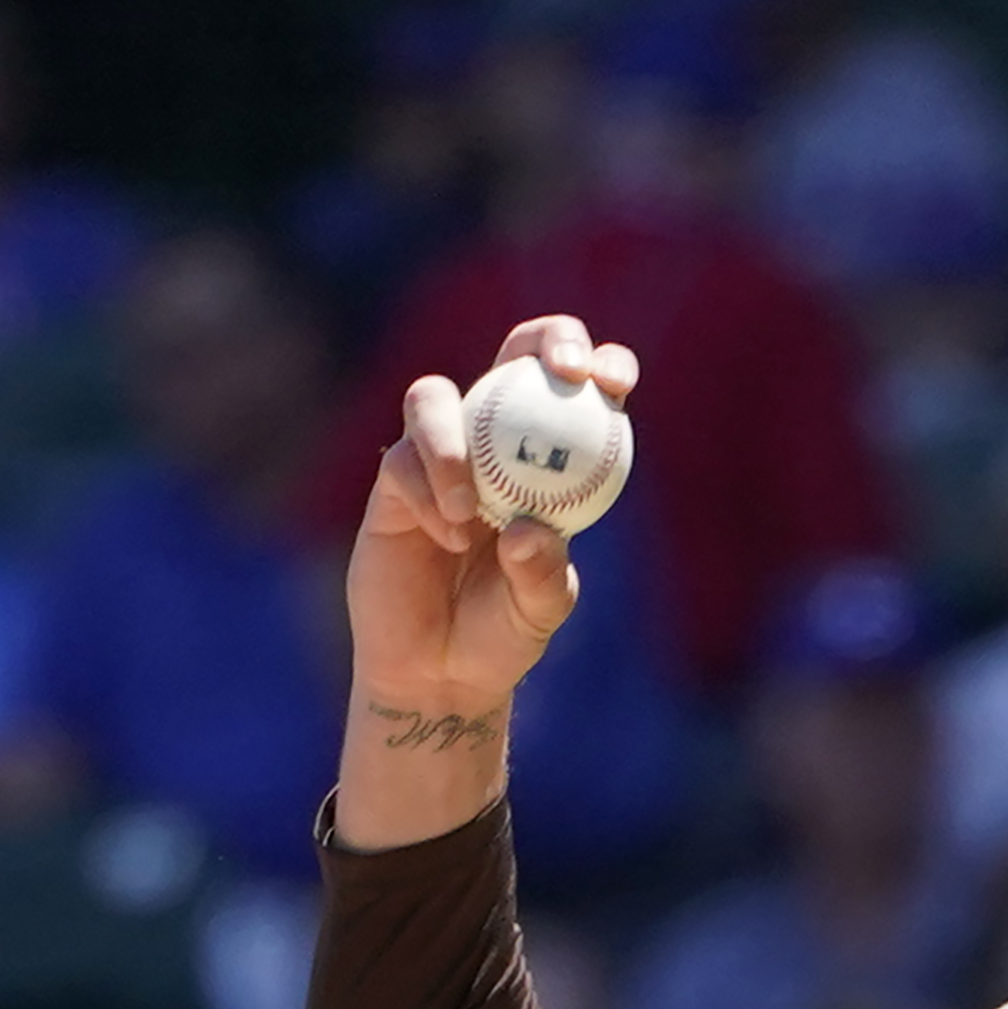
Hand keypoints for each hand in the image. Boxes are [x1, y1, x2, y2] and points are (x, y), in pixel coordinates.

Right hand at [345, 315, 639, 723]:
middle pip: (514, 354)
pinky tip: (453, 537)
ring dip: (455, 444)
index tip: (614, 382)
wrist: (439, 669)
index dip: (601, 362)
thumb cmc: (503, 631)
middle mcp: (494, 440)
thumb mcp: (541, 610)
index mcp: (550, 458)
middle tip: (567, 372)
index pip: (579, 389)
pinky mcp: (393, 479)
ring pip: (434, 397)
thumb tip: (530, 531)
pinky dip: (432, 495)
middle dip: (545, 339)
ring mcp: (438, 453)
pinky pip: (403, 462)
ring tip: (476, 515)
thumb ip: (544, 575)